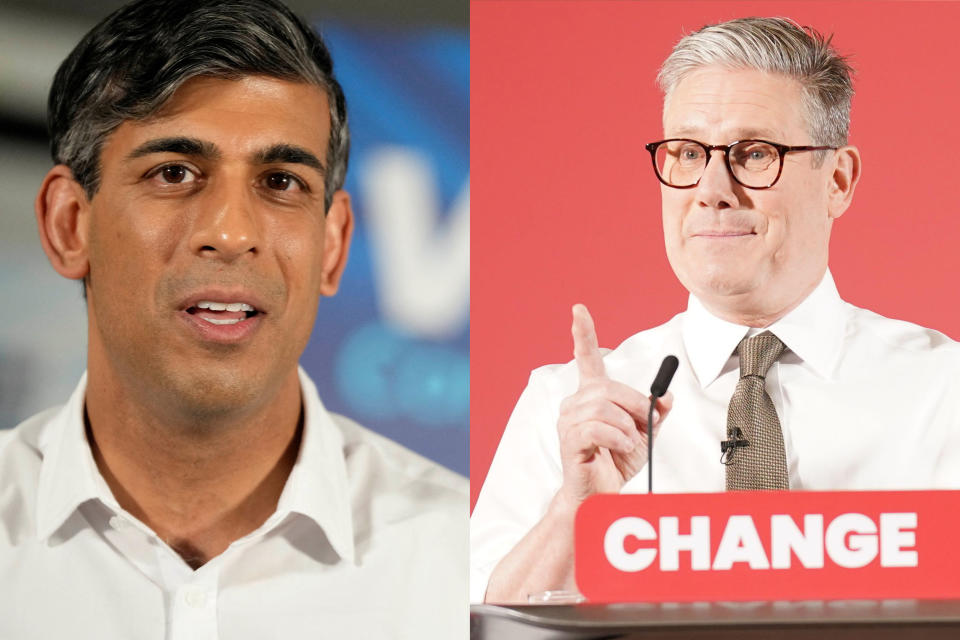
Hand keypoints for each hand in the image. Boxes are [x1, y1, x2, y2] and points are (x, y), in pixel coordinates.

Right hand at [555, 304, 671, 508]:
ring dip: (627, 427)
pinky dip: (618, 438)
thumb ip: (655, 412)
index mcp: (592, 397)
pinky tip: (623, 447)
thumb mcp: (646, 433)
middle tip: (646, 426)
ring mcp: (568, 422)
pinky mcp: (569, 440)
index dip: (583, 333)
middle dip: (635, 406)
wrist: (602, 495)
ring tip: (631, 443)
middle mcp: (575, 404)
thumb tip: (666, 397)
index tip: (579, 310)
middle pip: (608, 388)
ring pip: (604, 408)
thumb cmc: (616, 462)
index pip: (587, 358)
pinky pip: (597, 428)